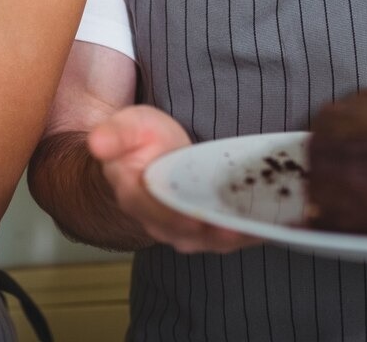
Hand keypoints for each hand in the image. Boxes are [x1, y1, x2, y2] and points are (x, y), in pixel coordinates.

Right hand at [88, 106, 259, 253]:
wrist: (144, 154)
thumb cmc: (137, 139)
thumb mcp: (126, 126)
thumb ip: (113, 135)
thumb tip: (96, 142)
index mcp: (134, 195)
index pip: (153, 210)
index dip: (174, 216)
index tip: (194, 219)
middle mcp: (157, 219)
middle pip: (185, 233)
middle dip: (212, 233)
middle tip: (238, 228)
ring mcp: (181, 228)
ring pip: (209, 241)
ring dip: (234, 238)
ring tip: (259, 229)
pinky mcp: (204, 227)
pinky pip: (226, 237)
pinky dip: (247, 235)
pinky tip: (270, 228)